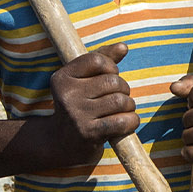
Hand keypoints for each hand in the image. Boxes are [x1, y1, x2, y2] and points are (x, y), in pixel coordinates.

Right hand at [47, 44, 138, 161]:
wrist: (60, 144)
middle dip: (123, 89)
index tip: (110, 77)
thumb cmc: (78, 106)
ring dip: (129, 106)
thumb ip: (103, 60)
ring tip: (123, 111)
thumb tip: (123, 47)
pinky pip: (122, 121)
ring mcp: (77, 115)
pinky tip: (127, 123)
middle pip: (113, 81)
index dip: (111, 67)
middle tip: (119, 99)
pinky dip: (132, 121)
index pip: (97, 60)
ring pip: (120, 100)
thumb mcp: (83, 81)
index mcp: (62, 78)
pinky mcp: (89, 134)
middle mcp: (66, 95)